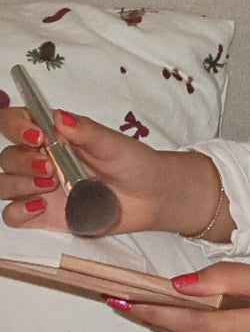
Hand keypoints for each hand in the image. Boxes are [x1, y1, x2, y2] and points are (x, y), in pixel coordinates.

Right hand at [0, 106, 216, 235]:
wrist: (152, 197)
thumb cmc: (133, 162)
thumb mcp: (114, 144)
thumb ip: (87, 132)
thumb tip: (58, 116)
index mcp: (55, 136)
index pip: (16, 123)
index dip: (15, 125)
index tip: (36, 136)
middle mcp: (41, 160)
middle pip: (8, 156)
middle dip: (22, 160)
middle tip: (49, 166)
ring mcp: (40, 189)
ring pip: (5, 184)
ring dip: (19, 183)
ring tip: (51, 185)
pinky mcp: (44, 215)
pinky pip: (13, 215)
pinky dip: (19, 211)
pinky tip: (42, 206)